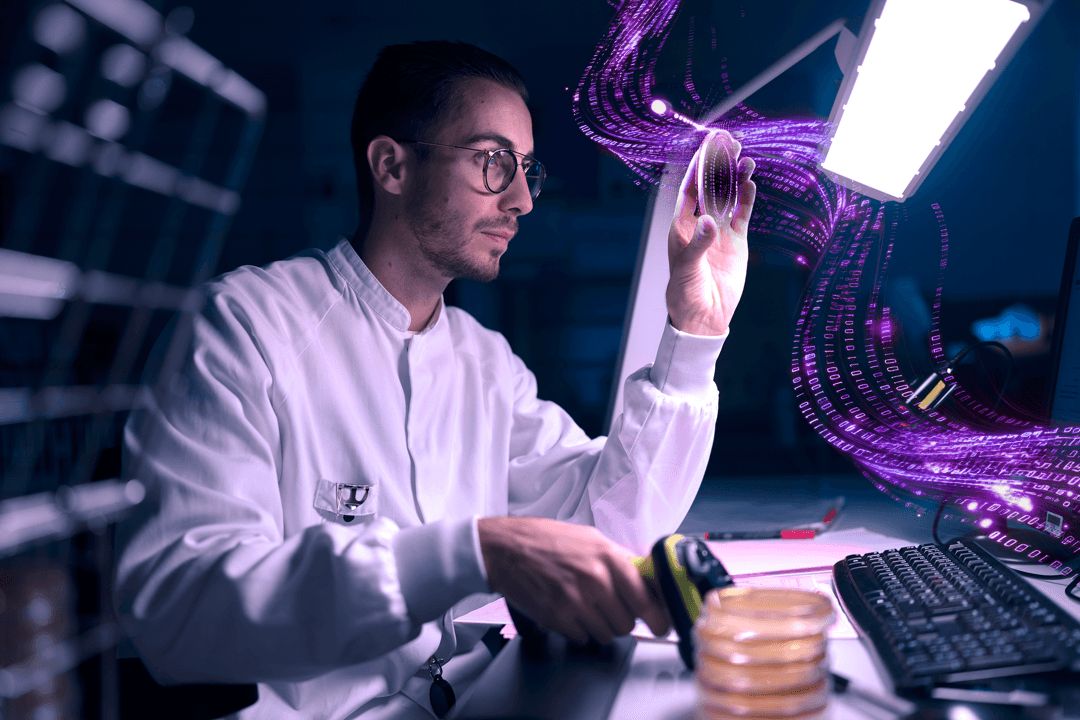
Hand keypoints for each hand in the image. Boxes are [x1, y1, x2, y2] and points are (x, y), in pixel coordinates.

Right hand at [477, 516, 669, 644]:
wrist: (506, 549)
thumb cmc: (547, 540)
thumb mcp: (591, 538)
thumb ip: (620, 559)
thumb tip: (648, 578)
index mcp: (609, 558)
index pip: (646, 599)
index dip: (658, 617)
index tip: (662, 625)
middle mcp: (595, 581)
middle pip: (627, 623)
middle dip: (622, 619)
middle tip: (610, 608)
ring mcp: (575, 602)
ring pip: (607, 634)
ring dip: (601, 627)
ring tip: (586, 607)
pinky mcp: (557, 618)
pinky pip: (583, 638)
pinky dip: (579, 630)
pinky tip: (569, 611)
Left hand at [666, 132, 756, 335]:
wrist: (704, 317)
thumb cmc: (685, 294)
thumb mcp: (688, 270)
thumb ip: (698, 244)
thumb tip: (709, 221)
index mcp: (681, 226)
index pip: (690, 190)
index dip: (698, 167)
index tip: (707, 147)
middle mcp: (700, 224)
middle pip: (711, 187)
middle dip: (719, 165)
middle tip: (729, 142)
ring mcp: (719, 232)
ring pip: (729, 198)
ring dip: (736, 179)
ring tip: (745, 158)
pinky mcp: (736, 242)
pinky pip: (742, 215)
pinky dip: (747, 199)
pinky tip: (751, 182)